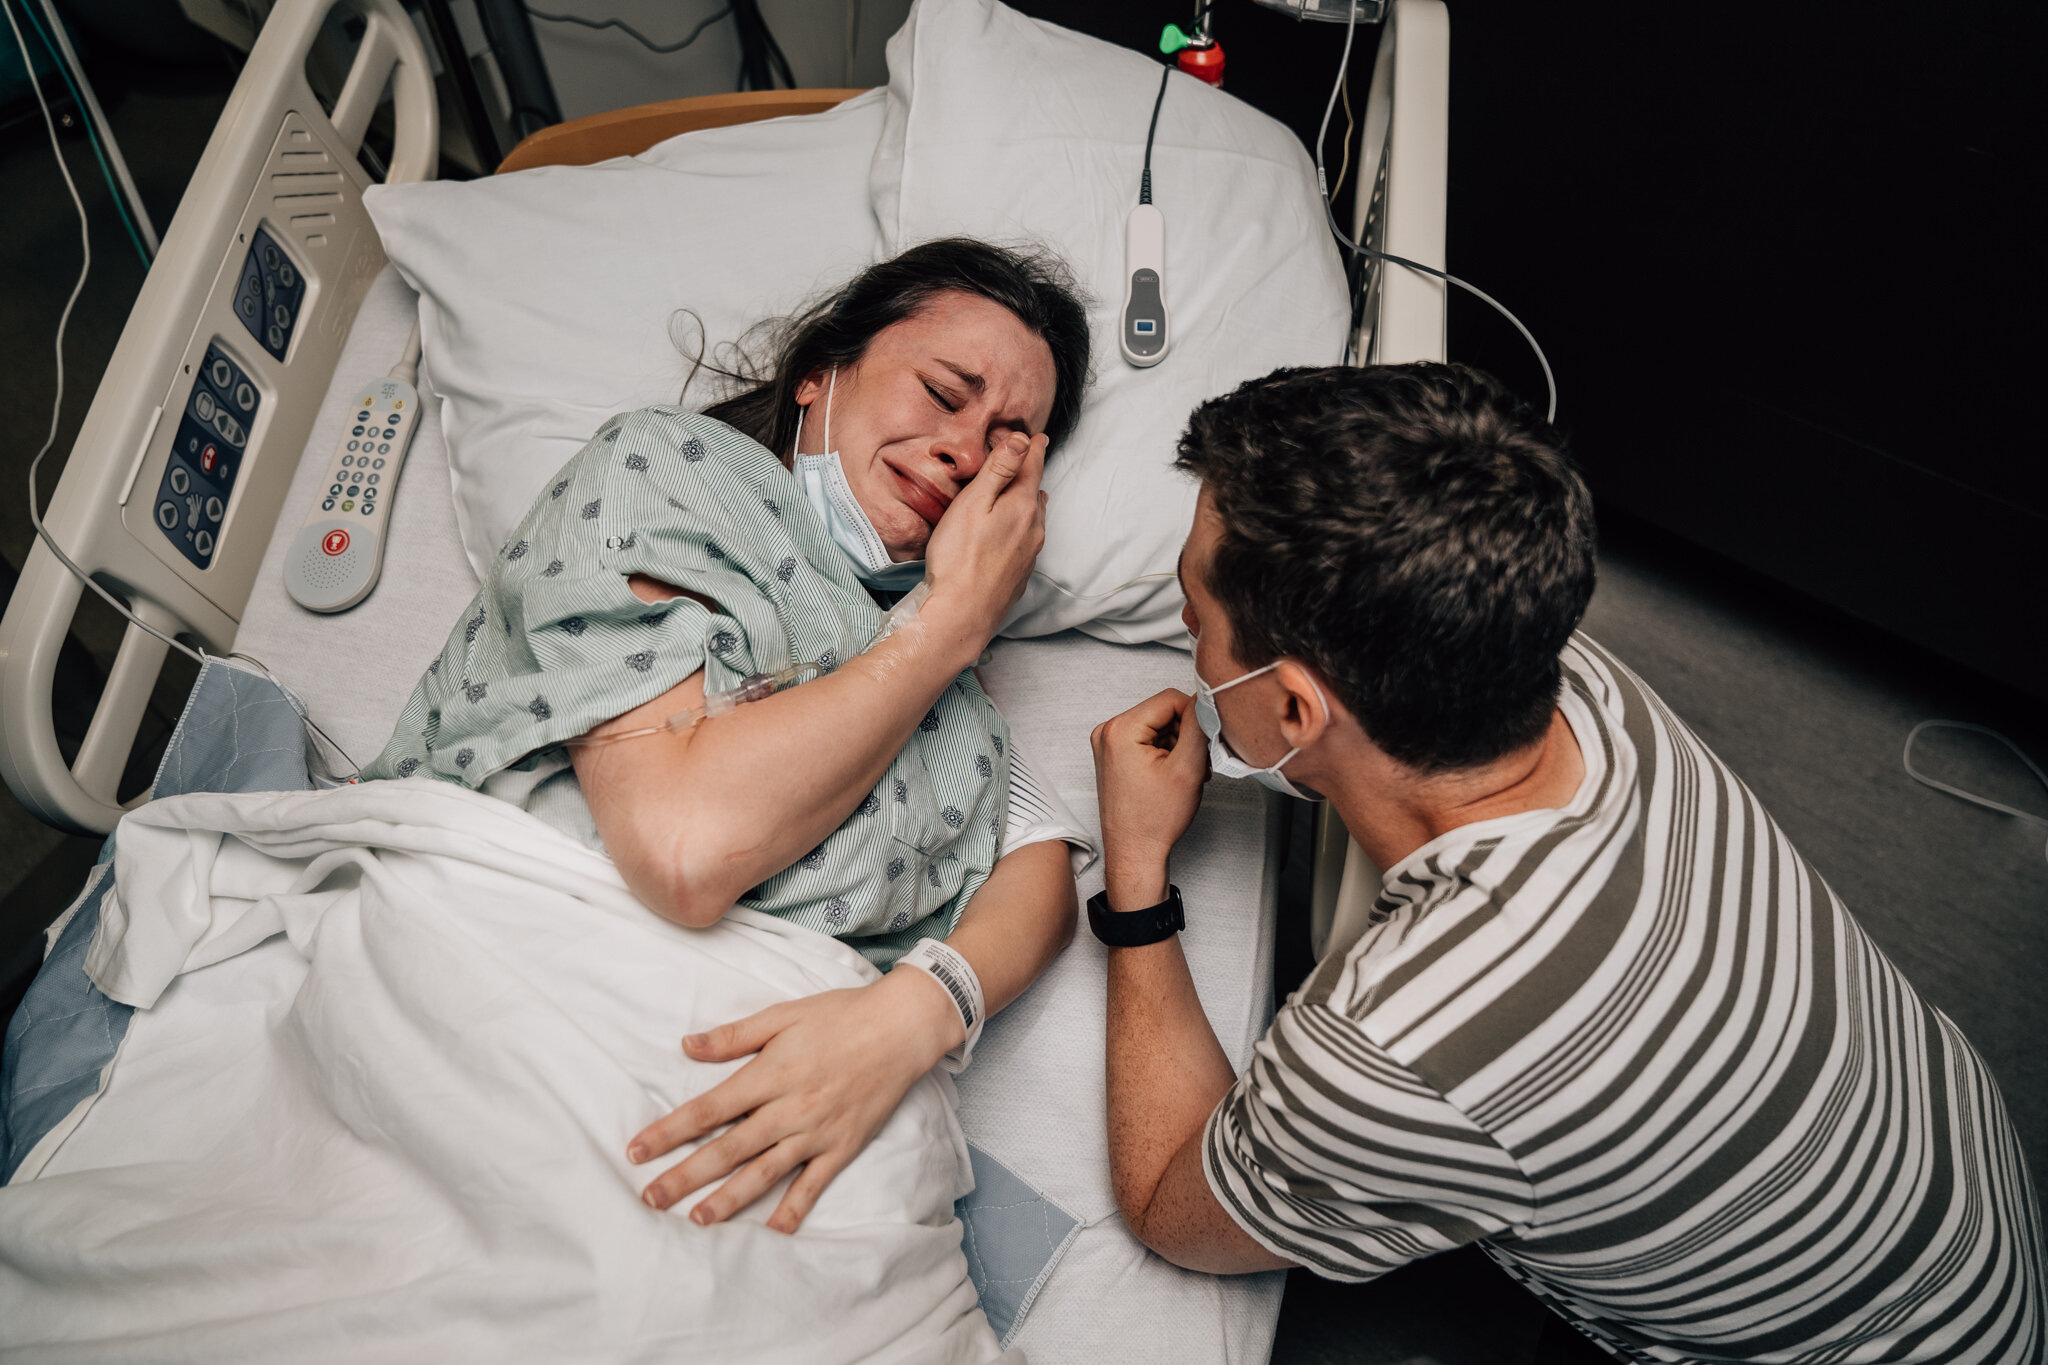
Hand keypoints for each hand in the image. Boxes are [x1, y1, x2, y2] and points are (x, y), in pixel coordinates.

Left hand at [628, 965, 962, 1231]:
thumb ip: (734, 1036)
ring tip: (697, 1220)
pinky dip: (793, 1210)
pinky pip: (813, 1185)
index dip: (669, 1132)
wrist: (901, 1028)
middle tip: (651, 1199)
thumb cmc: (840, 1015)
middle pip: (727, 1150)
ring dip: (728, 1200)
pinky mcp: (842, 1146)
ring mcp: (816, 1132)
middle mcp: (789, 1110)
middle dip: (685, 1176)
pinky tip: (772, 1233)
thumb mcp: (782, 1015)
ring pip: (764, 1174)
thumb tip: (686, 1047)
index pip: (708, 1110)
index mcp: (769, 1075)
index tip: (636, 1150)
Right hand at [921, 432, 1046, 657]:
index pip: (1033, 466)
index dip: (1033, 447)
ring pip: (1034, 519)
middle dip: (1030, 475)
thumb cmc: (958, 558)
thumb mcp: (974, 503)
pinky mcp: (1019, 576)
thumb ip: (999, 470)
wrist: (961, 615)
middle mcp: (1033, 529)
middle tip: (1024, 460)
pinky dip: (1021, 529)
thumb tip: (1023, 440)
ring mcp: (1029, 555)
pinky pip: (1027, 543)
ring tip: (1019, 494)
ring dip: (1028, 503)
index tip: (1037, 436)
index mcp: (1022, 506)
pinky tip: (1008, 534)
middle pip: (1035, 493)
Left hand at [1090, 689, 1209, 907]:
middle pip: (1163, 711)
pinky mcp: (1113, 755)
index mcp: (1119, 730)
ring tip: (1182, 773)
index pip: (1171, 699)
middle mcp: (1107, 732)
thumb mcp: (1187, 768)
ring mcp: (1108, 744)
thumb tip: (1204, 700)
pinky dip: (1165, 752)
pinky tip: (1170, 775)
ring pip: (1158, 725)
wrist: (1136, 853)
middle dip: (1185, 734)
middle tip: (1194, 764)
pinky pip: (1148, 739)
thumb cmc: (1154, 821)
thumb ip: (1198, 726)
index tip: (1204, 743)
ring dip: (1177, 744)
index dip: (1195, 718)